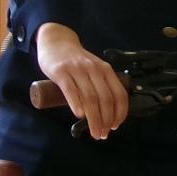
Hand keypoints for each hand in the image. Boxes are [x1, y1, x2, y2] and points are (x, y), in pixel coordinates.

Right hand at [34, 22, 128, 138]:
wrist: (56, 41)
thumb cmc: (76, 61)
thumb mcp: (94, 70)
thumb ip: (99, 87)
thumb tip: (105, 115)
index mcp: (105, 70)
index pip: (119, 94)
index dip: (119, 113)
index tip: (115, 126)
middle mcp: (94, 69)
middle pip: (105, 99)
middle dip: (106, 121)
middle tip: (102, 135)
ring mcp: (77, 69)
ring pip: (90, 98)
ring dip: (93, 118)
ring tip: (94, 132)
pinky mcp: (60, 71)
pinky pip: (70, 89)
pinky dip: (76, 104)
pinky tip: (79, 115)